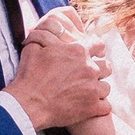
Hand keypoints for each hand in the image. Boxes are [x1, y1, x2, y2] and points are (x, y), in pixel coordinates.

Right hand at [8, 3, 112, 131]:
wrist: (27, 105)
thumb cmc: (29, 76)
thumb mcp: (33, 47)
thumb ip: (46, 34)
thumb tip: (53, 26)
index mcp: (78, 51)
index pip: (99, 46)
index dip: (96, 50)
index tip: (94, 56)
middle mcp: (89, 68)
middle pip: (106, 67)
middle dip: (98, 71)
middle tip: (87, 77)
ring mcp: (92, 89)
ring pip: (106, 87)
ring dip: (98, 89)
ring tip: (86, 93)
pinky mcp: (92, 108)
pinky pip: (106, 106)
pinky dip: (98, 107)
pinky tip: (88, 107)